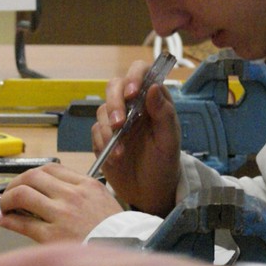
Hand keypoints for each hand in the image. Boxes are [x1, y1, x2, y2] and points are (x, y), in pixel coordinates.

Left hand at [0, 164, 123, 242]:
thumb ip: (79, 192)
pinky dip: (10, 221)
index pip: (50, 168)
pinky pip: (23, 224)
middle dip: (15, 183)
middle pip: (32, 177)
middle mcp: (72, 196)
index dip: (32, 174)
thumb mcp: (103, 201)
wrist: (128, 252)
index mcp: (85, 185)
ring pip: (23, 195)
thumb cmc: (116, 232)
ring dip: (8, 200)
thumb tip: (50, 192)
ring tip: (6, 207)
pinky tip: (6, 222)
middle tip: (11, 193)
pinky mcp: (53, 237)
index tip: (26, 181)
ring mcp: (62, 215)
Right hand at [94, 60, 181, 215]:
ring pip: (102, 109)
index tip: (132, 93)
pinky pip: (95, 131)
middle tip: (119, 124)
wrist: (149, 193)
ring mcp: (116, 120)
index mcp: (153, 100)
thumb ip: (164, 113)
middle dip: (114, 103)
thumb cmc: (164, 164)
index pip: (141, 72)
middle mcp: (133, 105)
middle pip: (114, 86)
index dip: (134, 76)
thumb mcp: (170, 141)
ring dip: (108, 129)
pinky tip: (115, 158)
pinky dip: (103, 143)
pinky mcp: (103, 136)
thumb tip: (153, 87)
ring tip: (121, 151)